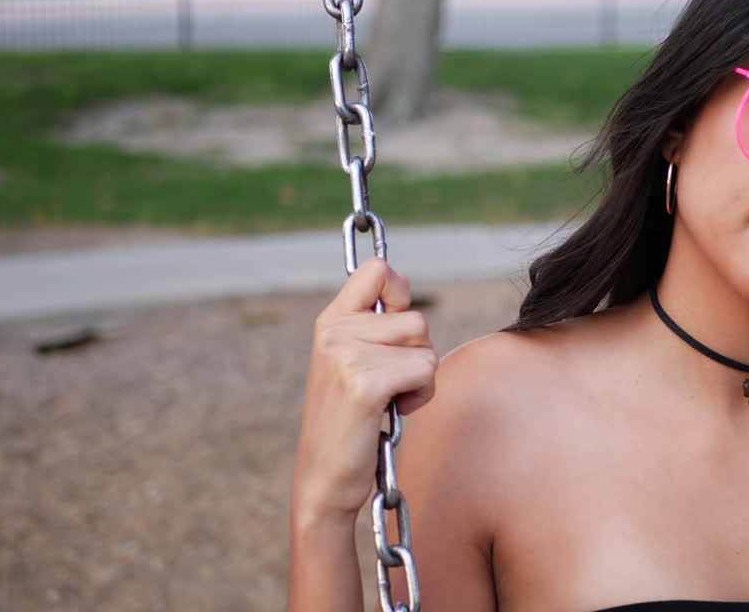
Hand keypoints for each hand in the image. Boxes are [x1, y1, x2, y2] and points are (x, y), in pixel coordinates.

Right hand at [292, 258, 437, 522]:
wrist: (324, 478)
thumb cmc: (349, 423)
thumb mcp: (353, 362)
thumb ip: (375, 323)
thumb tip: (403, 278)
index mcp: (330, 322)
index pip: (377, 270)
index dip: (400, 292)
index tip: (394, 329)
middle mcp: (334, 332)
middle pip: (416, 318)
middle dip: (418, 355)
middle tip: (389, 385)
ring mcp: (346, 355)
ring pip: (424, 346)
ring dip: (420, 378)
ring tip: (390, 400)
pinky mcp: (364, 383)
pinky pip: (424, 372)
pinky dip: (420, 396)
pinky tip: (392, 413)